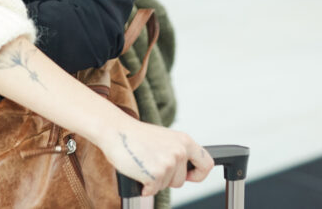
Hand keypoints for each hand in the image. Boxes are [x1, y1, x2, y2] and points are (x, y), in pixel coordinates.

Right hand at [94, 119, 212, 196]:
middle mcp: (180, 151)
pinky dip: (144, 186)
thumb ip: (177, 151)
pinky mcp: (156, 174)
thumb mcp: (164, 139)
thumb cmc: (135, 136)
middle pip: (181, 181)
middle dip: (167, 179)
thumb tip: (185, 171)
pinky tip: (138, 171)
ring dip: (155, 181)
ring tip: (144, 164)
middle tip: (153, 165)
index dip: (198, 174)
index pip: (206, 164)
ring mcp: (169, 163)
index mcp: (184, 141)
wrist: (115, 131)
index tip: (187, 175)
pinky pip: (153, 191)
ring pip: (167, 186)